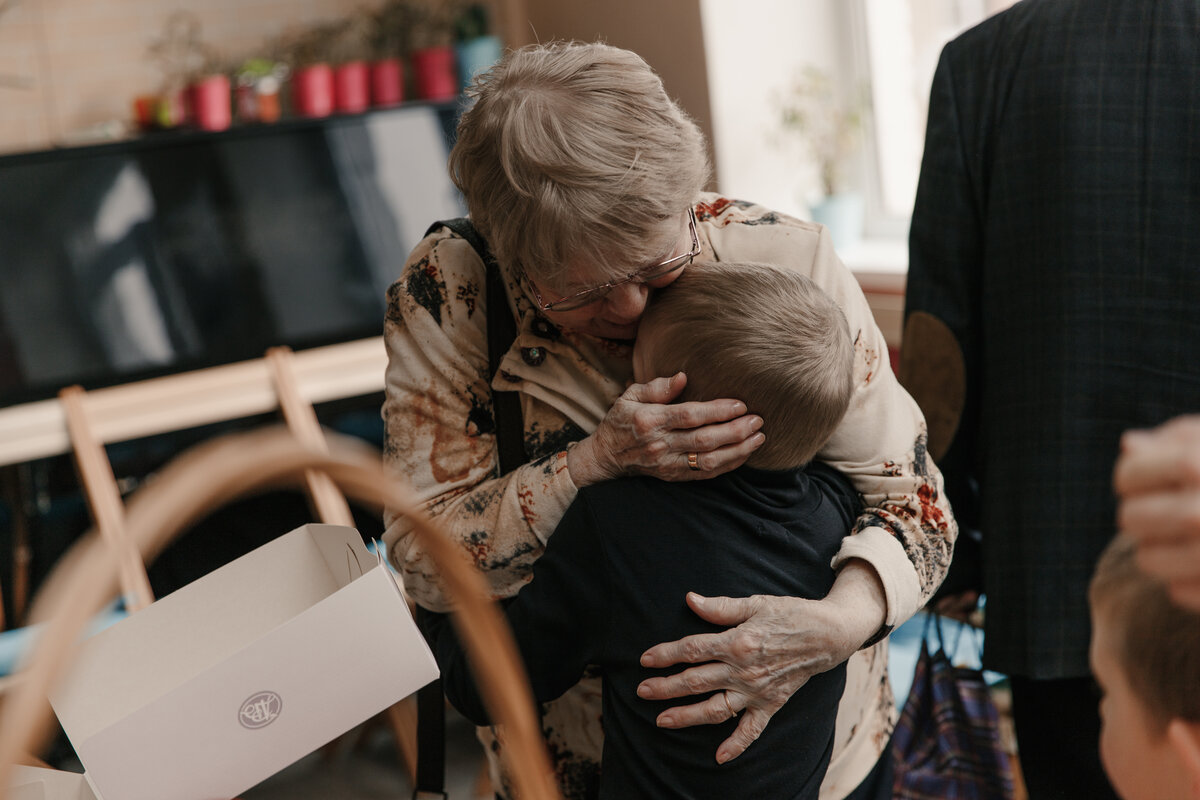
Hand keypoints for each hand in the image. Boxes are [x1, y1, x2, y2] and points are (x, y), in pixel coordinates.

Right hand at [567, 372, 764, 486]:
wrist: (605, 457)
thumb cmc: (621, 421)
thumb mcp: (630, 396)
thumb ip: (657, 387)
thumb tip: (683, 377)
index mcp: (649, 420)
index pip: (689, 415)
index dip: (717, 411)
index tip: (740, 404)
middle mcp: (659, 444)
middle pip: (704, 440)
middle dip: (735, 431)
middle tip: (758, 420)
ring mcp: (666, 464)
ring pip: (708, 461)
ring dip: (737, 451)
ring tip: (758, 438)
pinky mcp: (672, 476)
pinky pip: (704, 474)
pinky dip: (727, 465)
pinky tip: (744, 454)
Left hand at [636, 562, 886, 763]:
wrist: (828, 635)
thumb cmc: (791, 614)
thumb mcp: (755, 603)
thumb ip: (721, 607)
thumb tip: (690, 600)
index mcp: (737, 641)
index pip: (692, 649)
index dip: (666, 654)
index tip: (645, 659)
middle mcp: (743, 670)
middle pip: (696, 680)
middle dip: (666, 687)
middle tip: (641, 692)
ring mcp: (756, 690)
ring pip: (715, 708)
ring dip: (687, 716)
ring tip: (662, 721)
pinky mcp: (771, 704)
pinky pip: (752, 730)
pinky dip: (736, 745)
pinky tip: (718, 757)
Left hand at [1114, 415, 1199, 609]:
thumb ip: (1177, 439)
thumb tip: (1129, 445)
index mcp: (1197, 465)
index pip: (1126, 476)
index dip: (1135, 479)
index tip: (1156, 481)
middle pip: (1130, 519)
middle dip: (1147, 516)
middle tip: (1177, 512)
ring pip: (1148, 561)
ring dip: (1165, 551)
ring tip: (1194, 539)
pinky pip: (1179, 592)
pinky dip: (1192, 581)